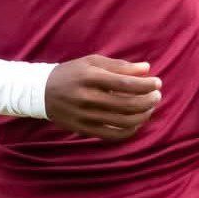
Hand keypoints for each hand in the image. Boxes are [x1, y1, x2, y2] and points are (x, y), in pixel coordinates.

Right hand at [44, 55, 161, 140]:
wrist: (40, 92)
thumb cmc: (71, 73)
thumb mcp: (92, 62)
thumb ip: (120, 66)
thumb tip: (146, 68)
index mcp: (90, 77)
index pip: (125, 83)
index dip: (145, 85)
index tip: (157, 83)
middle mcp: (87, 98)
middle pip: (126, 104)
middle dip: (148, 101)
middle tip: (157, 96)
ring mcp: (85, 116)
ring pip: (122, 122)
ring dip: (142, 116)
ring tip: (149, 108)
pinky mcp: (84, 129)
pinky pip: (112, 135)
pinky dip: (129, 131)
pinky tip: (136, 122)